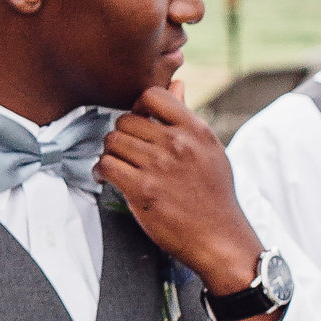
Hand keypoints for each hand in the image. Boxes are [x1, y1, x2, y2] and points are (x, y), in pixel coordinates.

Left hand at [94, 87, 271, 318]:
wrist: (220, 238)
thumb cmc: (214, 195)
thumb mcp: (210, 149)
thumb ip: (186, 117)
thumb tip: (177, 83)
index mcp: (196, 130)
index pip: (153, 95)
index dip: (139, 107)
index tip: (139, 125)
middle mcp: (178, 144)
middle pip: (126, 120)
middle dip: (121, 135)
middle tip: (125, 152)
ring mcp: (159, 166)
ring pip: (112, 141)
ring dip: (110, 154)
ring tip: (117, 166)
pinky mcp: (143, 189)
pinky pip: (106, 165)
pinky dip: (100, 171)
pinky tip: (107, 178)